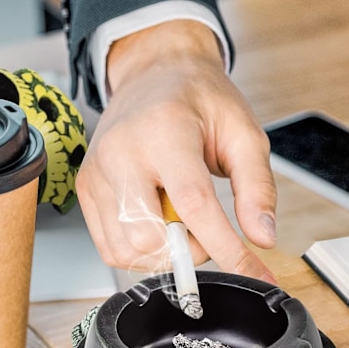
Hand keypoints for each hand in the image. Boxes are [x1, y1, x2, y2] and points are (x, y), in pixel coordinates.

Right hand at [76, 20, 277, 282]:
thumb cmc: (199, 100)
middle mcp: (121, 152)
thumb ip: (257, 187)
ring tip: (179, 223)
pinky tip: (157, 225)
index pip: (193, 205)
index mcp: (164, 131)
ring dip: (163, 254)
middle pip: (150, 237)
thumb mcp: (243, 134)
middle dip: (188, 250)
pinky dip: (140, 251)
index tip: (252, 272)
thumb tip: (263, 237)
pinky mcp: (86, 188)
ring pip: (126, 249)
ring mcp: (97, 172)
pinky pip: (109, 246)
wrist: (154, 75)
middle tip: (205, 229)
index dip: (225, 247)